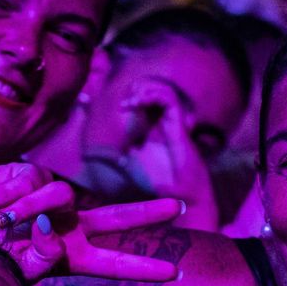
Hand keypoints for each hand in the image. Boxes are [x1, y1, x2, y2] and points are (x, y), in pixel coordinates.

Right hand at [0, 162, 184, 282]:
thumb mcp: (15, 269)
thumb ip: (41, 257)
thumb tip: (53, 229)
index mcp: (71, 254)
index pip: (112, 261)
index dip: (141, 267)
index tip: (173, 272)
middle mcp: (68, 225)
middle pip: (116, 217)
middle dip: (146, 213)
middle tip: (178, 208)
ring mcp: (52, 197)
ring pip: (60, 197)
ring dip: (28, 210)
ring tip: (0, 223)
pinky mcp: (30, 173)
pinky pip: (28, 183)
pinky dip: (5, 198)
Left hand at [118, 78, 218, 229]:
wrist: (180, 196)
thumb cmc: (160, 182)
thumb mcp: (134, 162)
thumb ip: (124, 151)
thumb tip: (106, 148)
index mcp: (155, 128)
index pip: (147, 101)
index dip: (133, 97)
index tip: (122, 107)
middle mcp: (166, 122)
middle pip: (156, 91)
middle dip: (138, 89)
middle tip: (127, 102)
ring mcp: (173, 123)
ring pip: (164, 91)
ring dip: (147, 90)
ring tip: (134, 100)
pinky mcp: (179, 126)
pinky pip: (170, 100)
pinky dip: (154, 95)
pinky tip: (141, 102)